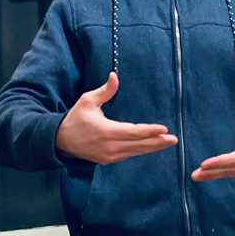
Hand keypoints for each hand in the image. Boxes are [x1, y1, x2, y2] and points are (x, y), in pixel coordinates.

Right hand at [56, 72, 177, 164]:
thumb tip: (115, 75)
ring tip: (167, 143)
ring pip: (135, 151)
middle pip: (139, 145)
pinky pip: (129, 154)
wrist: (60, 141)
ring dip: (152, 147)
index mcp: (106, 131)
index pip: (133, 132)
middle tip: (173, 139)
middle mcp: (110, 146)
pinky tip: (151, 146)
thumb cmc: (75, 118)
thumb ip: (105, 91)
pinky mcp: (108, 160)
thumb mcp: (88, 101)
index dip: (149, 131)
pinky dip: (140, 150)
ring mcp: (110, 156)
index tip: (164, 129)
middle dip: (157, 142)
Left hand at [191, 93, 234, 180]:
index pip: (234, 159)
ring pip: (229, 174)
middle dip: (210, 172)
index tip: (205, 164)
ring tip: (197, 176)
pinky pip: (233, 175)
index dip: (219, 162)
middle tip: (195, 174)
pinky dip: (220, 175)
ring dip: (212, 176)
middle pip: (228, 170)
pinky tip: (209, 175)